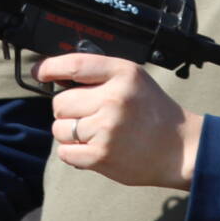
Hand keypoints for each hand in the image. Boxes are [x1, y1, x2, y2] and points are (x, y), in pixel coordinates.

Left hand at [37, 53, 203, 189]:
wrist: (180, 148)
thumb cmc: (154, 112)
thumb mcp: (133, 79)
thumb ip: (100, 75)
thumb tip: (57, 78)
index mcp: (122, 73)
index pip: (75, 65)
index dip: (51, 67)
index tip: (40, 71)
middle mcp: (113, 99)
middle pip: (60, 102)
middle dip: (67, 110)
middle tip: (87, 115)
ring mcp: (106, 129)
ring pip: (60, 128)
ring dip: (69, 132)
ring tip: (93, 133)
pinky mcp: (102, 156)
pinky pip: (65, 152)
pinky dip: (73, 152)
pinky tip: (92, 148)